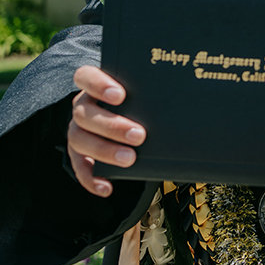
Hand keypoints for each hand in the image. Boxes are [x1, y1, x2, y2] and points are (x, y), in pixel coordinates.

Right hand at [67, 65, 145, 197]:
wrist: (130, 123)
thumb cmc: (139, 105)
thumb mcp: (143, 96)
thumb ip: (152, 95)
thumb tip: (186, 100)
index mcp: (95, 87)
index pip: (86, 77)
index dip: (99, 84)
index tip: (121, 95)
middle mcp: (83, 107)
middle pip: (85, 114)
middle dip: (112, 125)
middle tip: (139, 135)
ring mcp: (78, 131)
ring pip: (80, 140)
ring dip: (105, 151)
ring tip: (130, 159)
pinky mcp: (79, 154)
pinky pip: (80, 168)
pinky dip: (92, 178)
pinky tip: (107, 187)